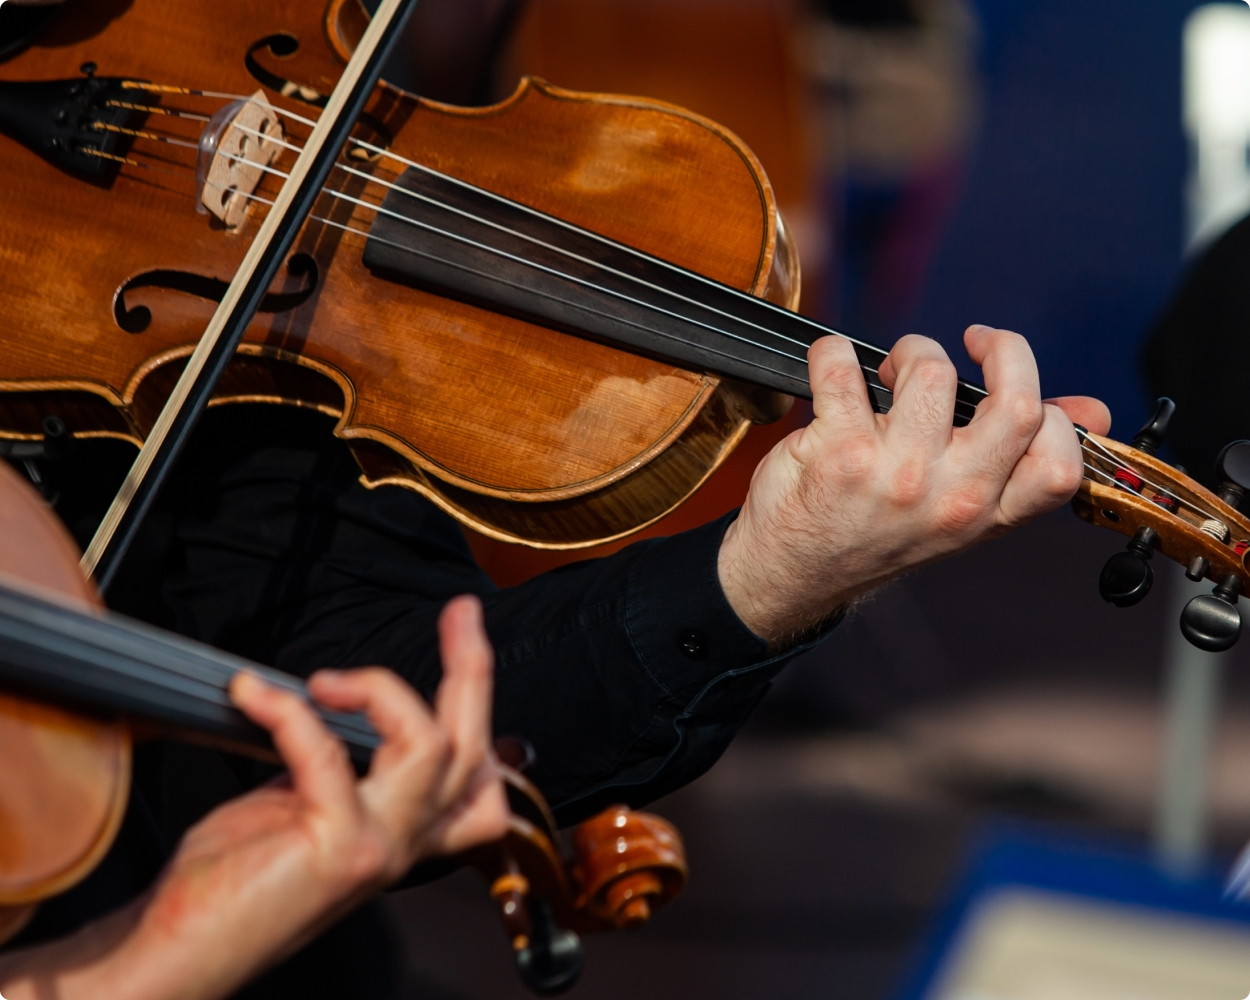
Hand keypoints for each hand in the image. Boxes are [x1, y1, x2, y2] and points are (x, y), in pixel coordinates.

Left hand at [0, 595, 507, 999]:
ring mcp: (379, 846)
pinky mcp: (339, 847)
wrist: (181, 951)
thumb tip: (333, 706)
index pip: (477, 774)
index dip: (481, 704)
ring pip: (429, 744)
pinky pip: (327, 752)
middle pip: (469, 747)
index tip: (464, 637)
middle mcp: (404, 842)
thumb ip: (336, 765)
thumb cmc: (229, 883)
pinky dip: (288, 712)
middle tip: (461, 614)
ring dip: (379, 688)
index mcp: (403, 832)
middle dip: (471, 666)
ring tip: (325, 681)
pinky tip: (253, 697)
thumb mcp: (298, 804)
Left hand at [718, 325, 1110, 642]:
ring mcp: (894, 474)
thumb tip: (1090, 411)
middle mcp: (948, 498)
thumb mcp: (956, 511)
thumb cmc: (873, 534)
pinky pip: (844, 367)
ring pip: (930, 371)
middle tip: (975, 342)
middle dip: (1003, 348)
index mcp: (986, 513)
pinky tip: (834, 370)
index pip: (1060, 462)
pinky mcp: (838, 451)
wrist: (793, 574)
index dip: (1053, 411)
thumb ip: (1019, 457)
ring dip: (910, 351)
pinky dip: (834, 354)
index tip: (1016, 387)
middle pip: (1015, 404)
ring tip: (892, 374)